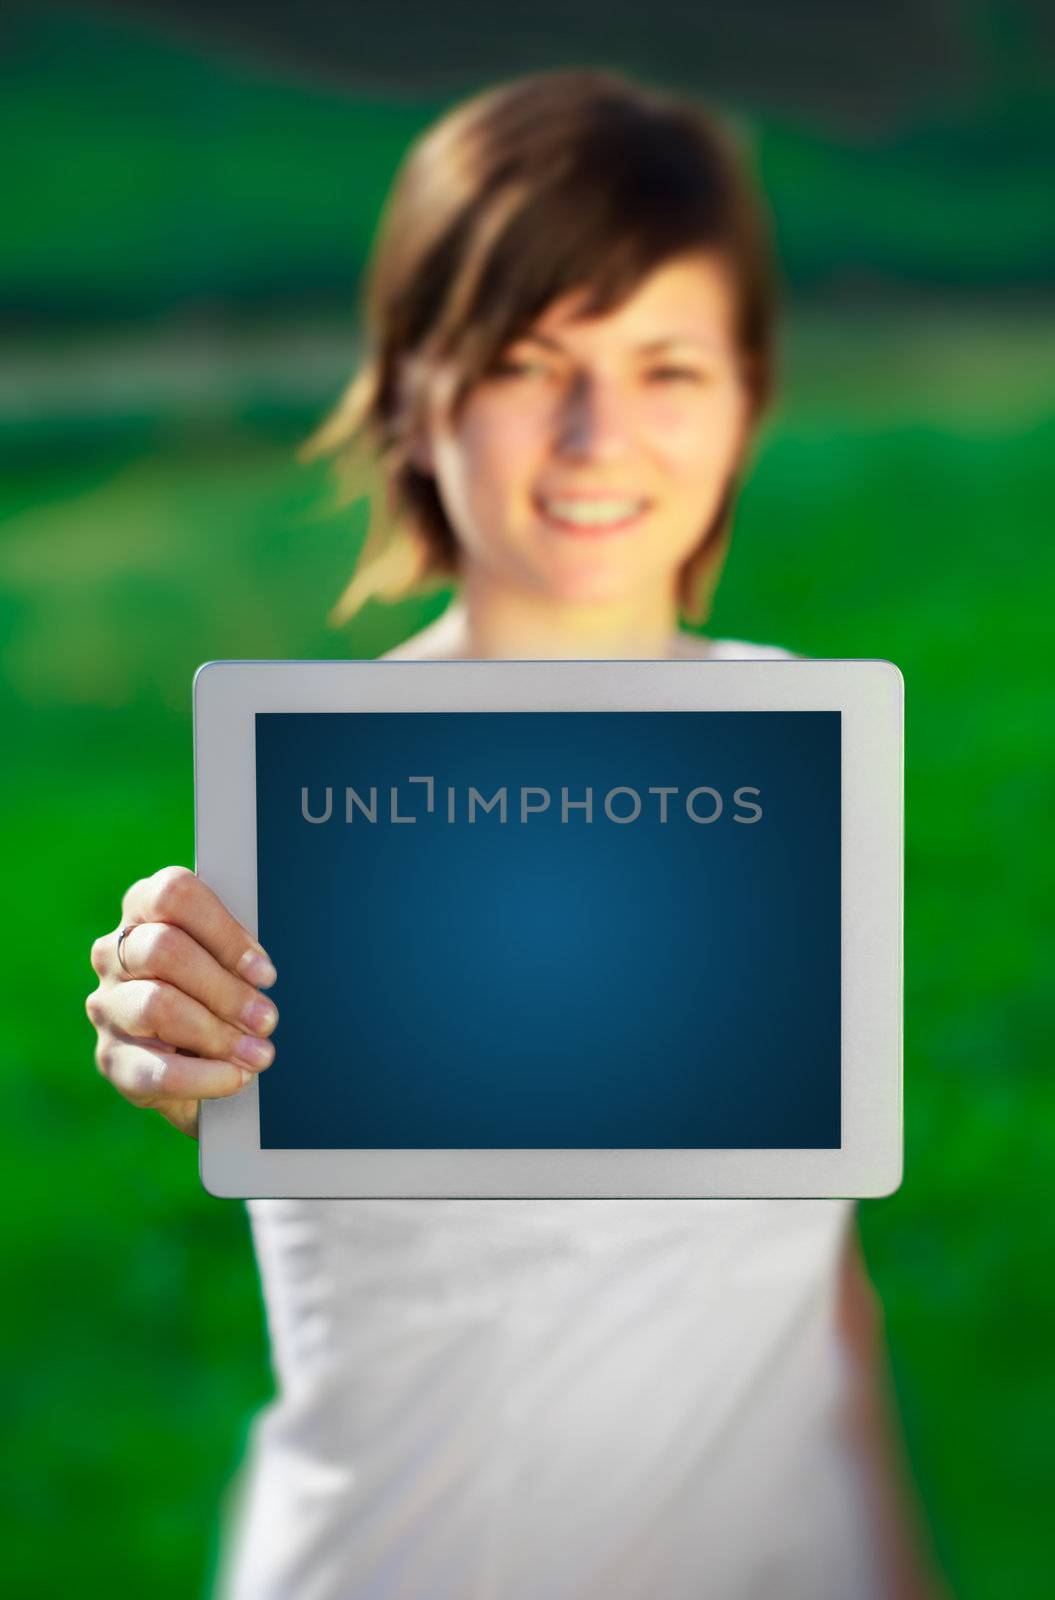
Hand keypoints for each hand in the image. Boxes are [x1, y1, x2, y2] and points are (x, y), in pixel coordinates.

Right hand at [86, 865, 278, 1138]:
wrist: (197, 1061)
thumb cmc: (218, 995)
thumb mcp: (230, 964)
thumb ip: (239, 958)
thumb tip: (259, 979)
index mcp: (145, 910)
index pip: (174, 894)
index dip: (224, 933)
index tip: (264, 972)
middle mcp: (115, 952)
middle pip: (164, 949)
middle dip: (226, 989)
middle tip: (267, 1019)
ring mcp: (108, 1005)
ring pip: (157, 1006)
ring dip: (218, 1034)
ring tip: (258, 1054)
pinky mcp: (111, 1058)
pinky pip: (155, 1069)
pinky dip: (204, 1077)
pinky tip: (234, 1078)